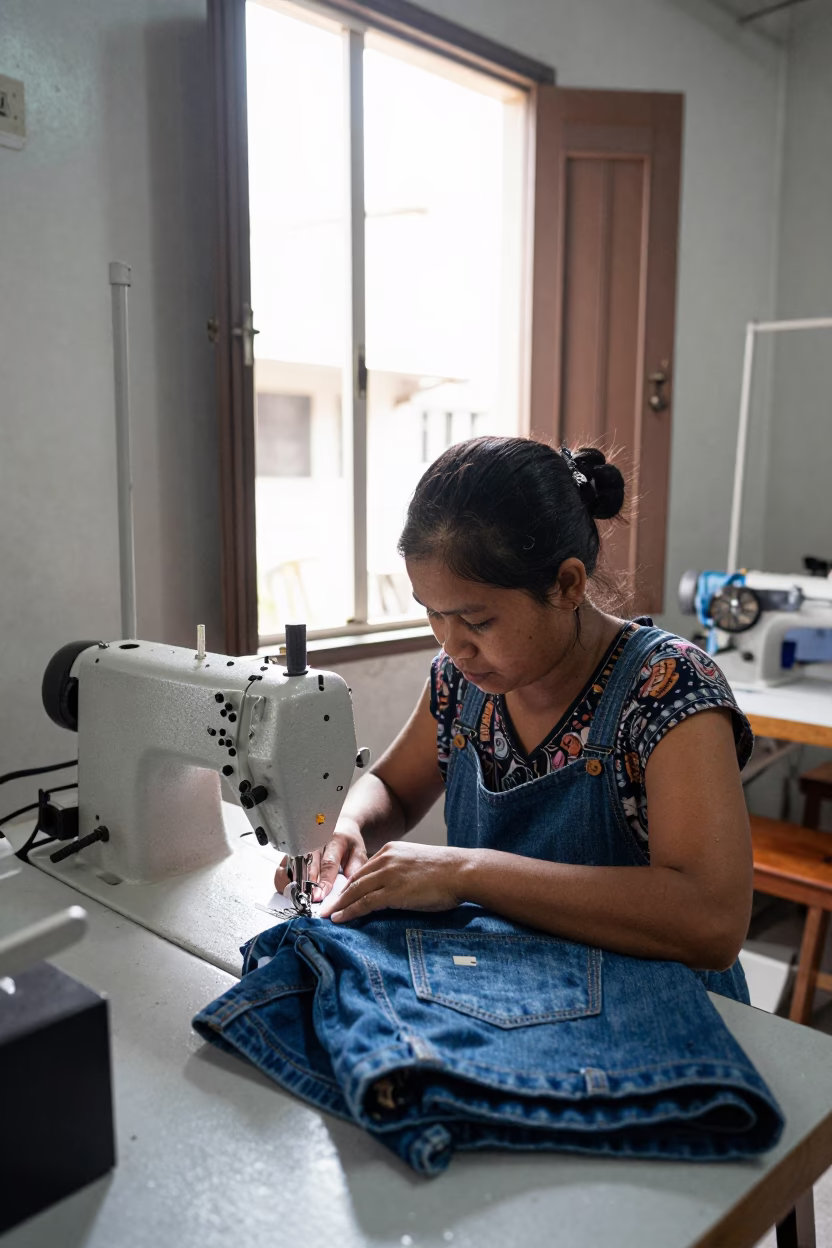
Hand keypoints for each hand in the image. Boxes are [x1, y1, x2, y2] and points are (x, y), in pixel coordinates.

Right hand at [272, 819, 367, 899]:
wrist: (339, 826)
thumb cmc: (348, 842)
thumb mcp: (358, 850)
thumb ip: (355, 866)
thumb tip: (349, 883)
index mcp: (334, 841)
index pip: (328, 863)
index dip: (323, 880)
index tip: (320, 895)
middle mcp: (314, 842)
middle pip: (306, 865)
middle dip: (306, 885)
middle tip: (306, 899)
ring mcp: (300, 846)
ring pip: (290, 866)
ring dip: (292, 884)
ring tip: (295, 897)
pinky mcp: (291, 852)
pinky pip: (282, 868)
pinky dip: (283, 881)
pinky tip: (289, 890)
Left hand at [318, 841, 469, 921]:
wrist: (462, 871)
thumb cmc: (447, 870)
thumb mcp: (417, 863)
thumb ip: (401, 870)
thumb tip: (395, 887)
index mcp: (391, 850)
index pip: (363, 870)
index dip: (349, 884)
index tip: (341, 895)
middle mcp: (385, 859)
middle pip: (354, 880)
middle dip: (338, 895)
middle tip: (326, 907)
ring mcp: (388, 875)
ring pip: (355, 892)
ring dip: (339, 905)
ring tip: (328, 916)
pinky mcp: (393, 891)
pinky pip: (364, 903)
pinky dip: (349, 912)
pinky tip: (340, 918)